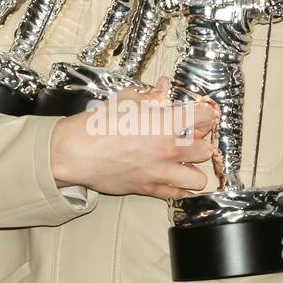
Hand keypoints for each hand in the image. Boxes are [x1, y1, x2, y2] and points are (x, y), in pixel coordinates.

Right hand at [50, 76, 220, 201]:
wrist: (75, 153)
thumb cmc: (97, 125)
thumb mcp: (125, 101)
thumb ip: (150, 96)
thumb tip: (162, 88)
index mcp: (165, 123)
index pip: (204, 117)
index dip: (207, 113)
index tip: (205, 113)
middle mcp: (168, 149)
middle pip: (206, 149)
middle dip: (203, 142)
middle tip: (194, 137)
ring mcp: (160, 172)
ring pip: (198, 179)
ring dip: (195, 169)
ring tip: (187, 163)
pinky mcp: (148, 189)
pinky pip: (177, 195)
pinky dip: (181, 189)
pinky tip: (178, 181)